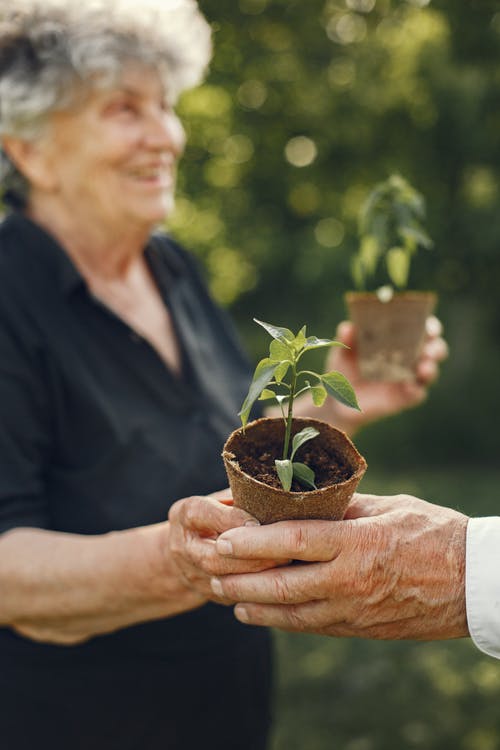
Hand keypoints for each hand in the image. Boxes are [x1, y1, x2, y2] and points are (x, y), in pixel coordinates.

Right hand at [168, 495, 287, 603]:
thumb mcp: (222, 499)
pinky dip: (259, 591)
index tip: (259, 523)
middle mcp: (184, 546)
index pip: (201, 513)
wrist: (186, 553)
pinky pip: (234, 596)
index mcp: (186, 515)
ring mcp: (193, 575)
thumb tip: (278, 494)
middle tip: (283, 552)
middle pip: (212, 557)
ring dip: (257, 576)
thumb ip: (242, 497)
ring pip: (223, 582)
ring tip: (286, 567)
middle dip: (250, 556)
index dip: (231, 519)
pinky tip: (282, 582)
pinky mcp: (209, 595)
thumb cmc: (215, 516)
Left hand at [211, 493, 468, 639]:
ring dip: (253, 606)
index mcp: (357, 543)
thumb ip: (344, 506)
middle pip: (282, 584)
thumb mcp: (390, 506)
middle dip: (240, 580)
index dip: (253, 542)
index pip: (293, 542)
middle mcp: (350, 580)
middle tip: (209, 572)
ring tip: (225, 597)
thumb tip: (306, 499)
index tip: (223, 539)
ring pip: (291, 614)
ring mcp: (354, 609)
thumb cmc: (434, 533)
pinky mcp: (360, 627)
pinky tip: (261, 615)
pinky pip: (312, 626)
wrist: (473, 583)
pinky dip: (281, 621)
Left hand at [325, 316, 447, 433]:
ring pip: (430, 372)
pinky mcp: (405, 398)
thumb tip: (347, 328)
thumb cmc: (344, 368)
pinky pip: (417, 394)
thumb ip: (346, 339)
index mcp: (399, 340)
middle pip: (434, 350)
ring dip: (430, 368)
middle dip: (436, 348)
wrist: (338, 399)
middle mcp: (409, 358)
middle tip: (428, 349)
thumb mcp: (342, 352)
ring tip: (422, 368)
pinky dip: (416, 390)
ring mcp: (409, 378)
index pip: (422, 329)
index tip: (429, 327)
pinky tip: (408, 387)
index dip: (430, 327)